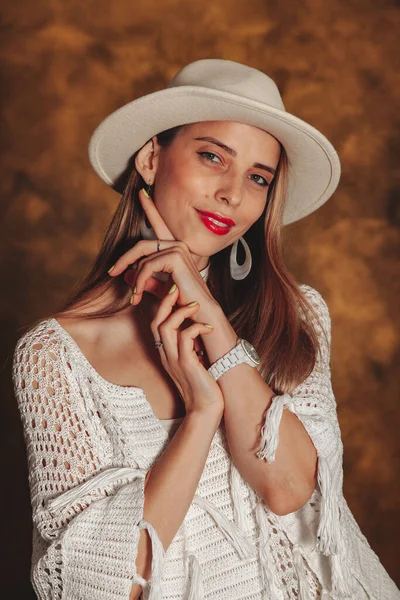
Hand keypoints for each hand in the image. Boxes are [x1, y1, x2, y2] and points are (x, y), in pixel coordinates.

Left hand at [109, 188, 220, 323]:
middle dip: (124, 258)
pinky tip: (138, 295)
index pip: (160, 225)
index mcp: (176, 250)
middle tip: (111, 272)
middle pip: (141, 245)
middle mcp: (178, 245)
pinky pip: (146, 266)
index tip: (141, 193)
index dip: (150, 208)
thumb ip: (144, 281)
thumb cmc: (182, 304)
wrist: (200, 313)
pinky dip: (139, 282)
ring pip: (141, 258)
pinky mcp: (175, 256)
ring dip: (134, 279)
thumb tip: (127, 274)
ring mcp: (178, 248)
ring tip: (133, 298)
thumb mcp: (159, 290)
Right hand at [149, 280, 223, 417]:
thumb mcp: (194, 362)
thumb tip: (196, 328)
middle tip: (177, 288)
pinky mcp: (186, 365)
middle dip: (165, 302)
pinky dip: (196, 328)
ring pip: (165, 327)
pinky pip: (185, 338)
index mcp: (167, 354)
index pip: (156, 325)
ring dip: (180, 312)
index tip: (174, 292)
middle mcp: (166, 356)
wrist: (206, 411)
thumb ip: (191, 346)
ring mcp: (174, 360)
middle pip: (156, 322)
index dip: (162, 307)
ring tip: (195, 304)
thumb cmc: (204, 387)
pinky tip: (208, 328)